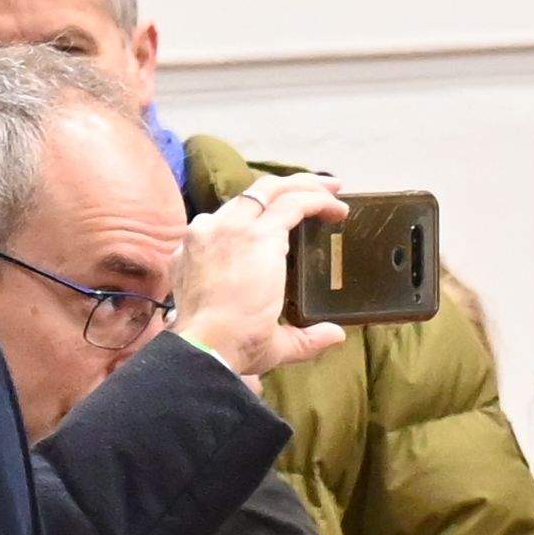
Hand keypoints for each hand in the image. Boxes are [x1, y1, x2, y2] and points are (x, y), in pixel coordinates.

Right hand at [169, 174, 352, 383]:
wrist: (207, 346)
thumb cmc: (224, 348)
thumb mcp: (261, 337)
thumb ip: (300, 336)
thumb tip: (334, 336)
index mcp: (196, 253)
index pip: (230, 220)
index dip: (261, 214)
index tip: (287, 219)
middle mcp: (208, 231)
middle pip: (252, 195)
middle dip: (290, 187)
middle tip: (323, 190)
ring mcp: (231, 228)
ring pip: (271, 189)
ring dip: (306, 186)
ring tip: (334, 191)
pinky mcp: (257, 232)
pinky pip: (293, 203)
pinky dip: (318, 201)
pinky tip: (337, 211)